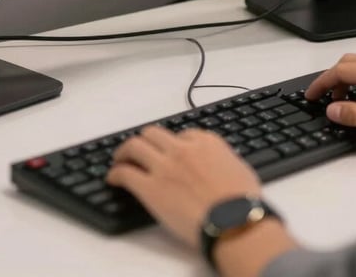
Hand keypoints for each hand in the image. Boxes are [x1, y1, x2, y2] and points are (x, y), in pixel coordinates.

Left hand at [107, 125, 261, 247]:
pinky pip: (125, 173)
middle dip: (145, 139)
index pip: (183, 134)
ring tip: (119, 159)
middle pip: (154, 133)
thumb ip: (225, 160)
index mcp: (206, 142)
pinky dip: (115, 173)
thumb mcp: (240, 169)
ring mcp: (164, 166)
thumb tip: (221, 165)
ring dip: (124, 150)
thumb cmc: (242, 201)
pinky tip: (113, 178)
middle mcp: (182, 149)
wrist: (233, 221)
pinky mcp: (150, 188)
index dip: (174, 143)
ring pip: (135, 146)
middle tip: (139, 148)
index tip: (170, 151)